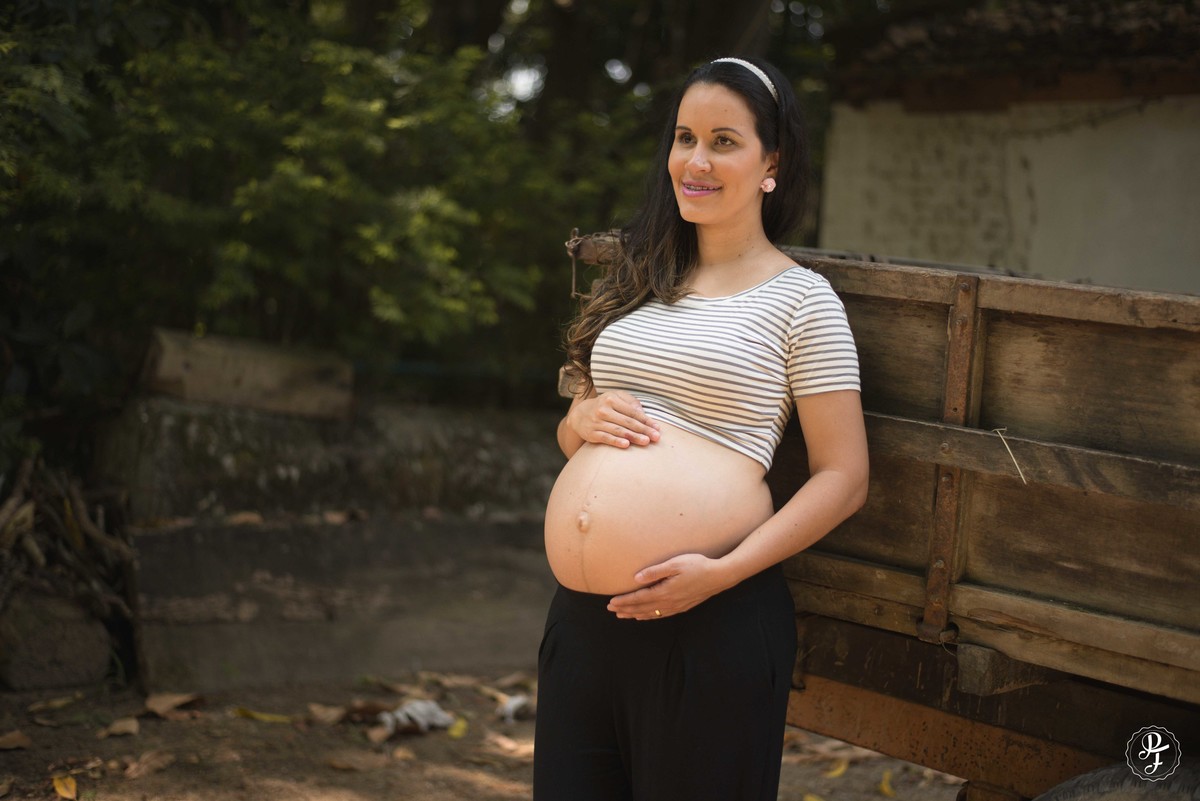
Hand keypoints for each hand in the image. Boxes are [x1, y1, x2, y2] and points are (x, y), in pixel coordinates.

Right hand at [567, 390, 660, 448]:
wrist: (579, 415)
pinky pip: (606, 438)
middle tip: (656, 437)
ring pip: (618, 430)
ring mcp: (597, 422)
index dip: (646, 420)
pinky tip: (626, 445)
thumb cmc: (603, 405)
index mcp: (611, 399)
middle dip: (643, 430)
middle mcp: (603, 410)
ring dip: (633, 436)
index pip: (632, 411)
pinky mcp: (592, 433)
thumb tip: (642, 412)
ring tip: (645, 442)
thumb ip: (630, 401)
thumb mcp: (615, 397)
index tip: (657, 428)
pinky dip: (616, 441)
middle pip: (627, 421)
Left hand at [606, 554, 728, 619]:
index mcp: (665, 592)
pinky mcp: (683, 606)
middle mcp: (669, 602)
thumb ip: (655, 572)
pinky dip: (650, 616)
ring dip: (635, 614)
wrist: (719, 576)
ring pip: (651, 614)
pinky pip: (662, 615)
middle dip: (625, 609)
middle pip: (642, 608)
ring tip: (623, 615)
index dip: (624, 601)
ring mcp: (676, 606)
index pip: (639, 599)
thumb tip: (636, 578)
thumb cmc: (698, 565)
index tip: (611, 603)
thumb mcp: (675, 564)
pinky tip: (645, 616)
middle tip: (611, 610)